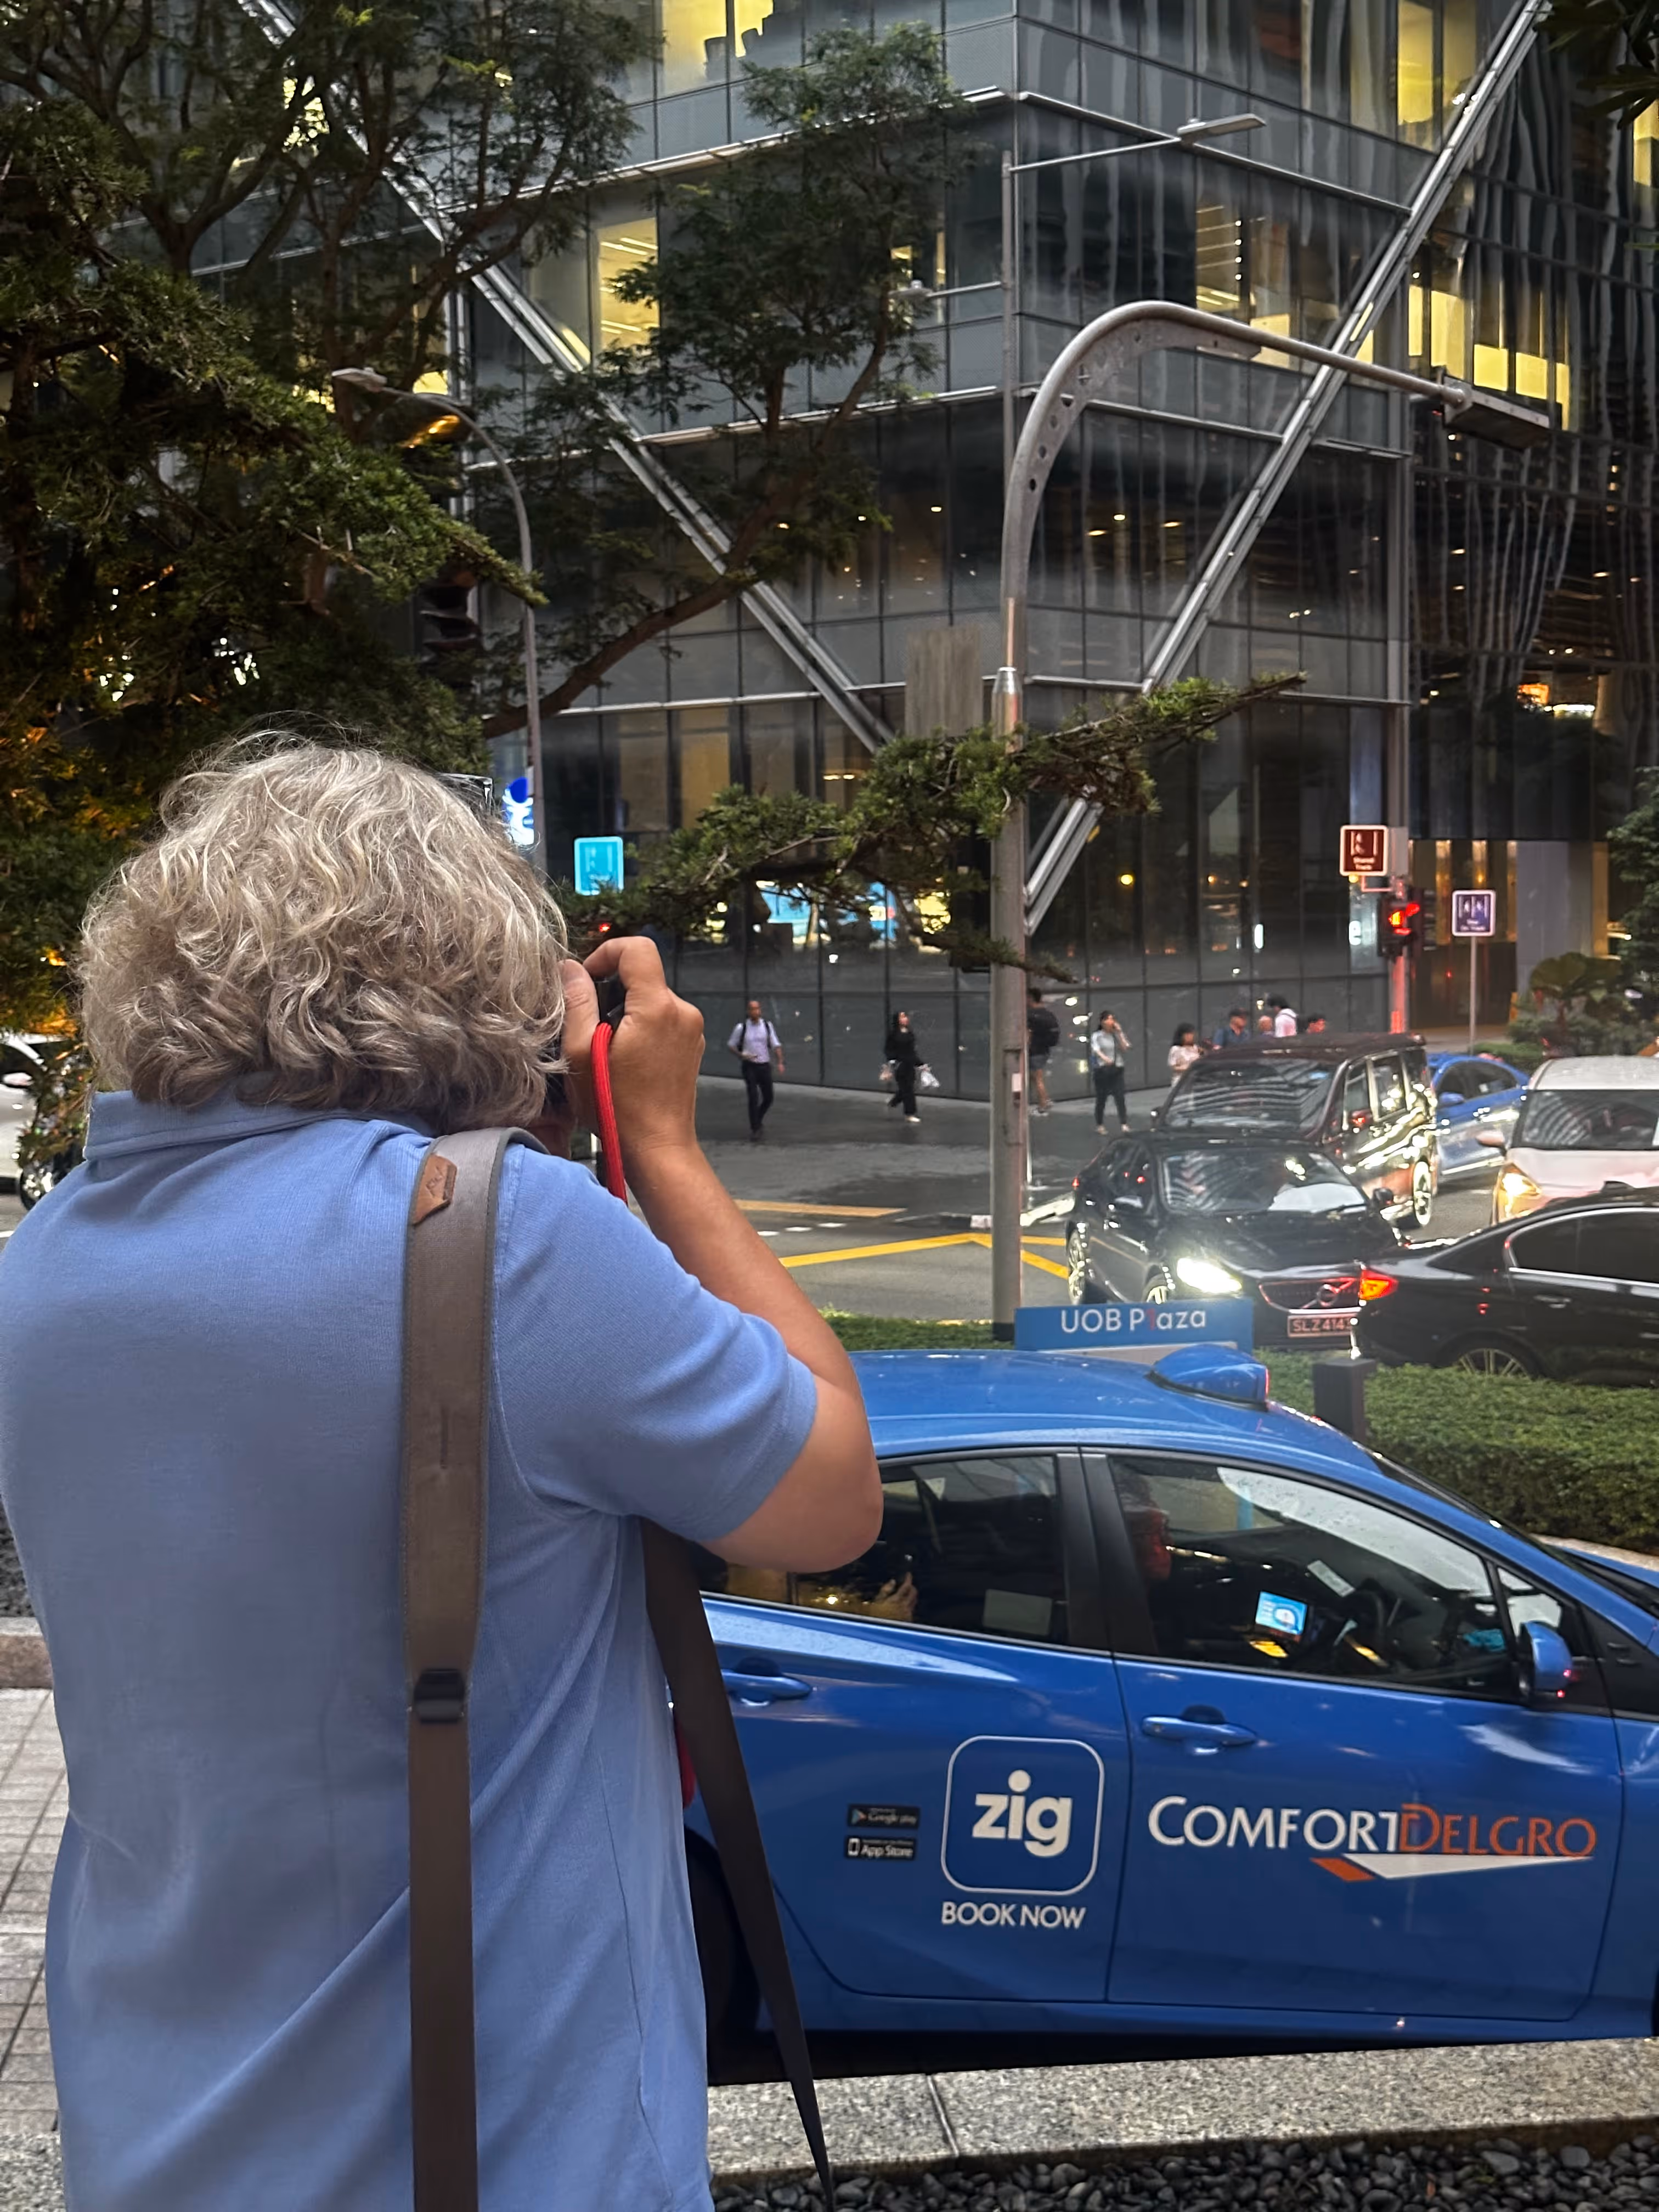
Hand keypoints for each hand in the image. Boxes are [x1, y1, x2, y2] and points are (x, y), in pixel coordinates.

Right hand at [560, 937, 705, 1174]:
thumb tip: (570, 968)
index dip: (606, 953)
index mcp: (657, 1007)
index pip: (637, 949)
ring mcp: (691, 1029)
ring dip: (626, 1011)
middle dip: (612, 989)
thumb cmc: (615, 1107)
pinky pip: (663, 1019)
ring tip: (606, 1048)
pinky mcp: (692, 1045)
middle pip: (643, 975)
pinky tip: (626, 1059)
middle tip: (589, 1024)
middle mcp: (683, 1011)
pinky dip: (641, 1027)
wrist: (657, 1147)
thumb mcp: (582, 1053)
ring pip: (652, 998)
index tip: (586, 979)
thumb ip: (577, 1003)